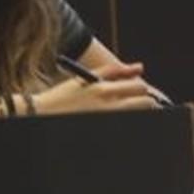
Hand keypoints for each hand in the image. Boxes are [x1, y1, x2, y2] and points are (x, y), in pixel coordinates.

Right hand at [35, 62, 156, 114]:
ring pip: (139, 114)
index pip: (139, 87)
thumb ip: (114, 70)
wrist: (45, 112)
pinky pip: (127, 121)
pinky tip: (118, 113)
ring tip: (128, 107)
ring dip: (140, 110)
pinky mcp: (107, 125)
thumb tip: (139, 67)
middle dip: (147, 101)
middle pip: (145, 103)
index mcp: (102, 89)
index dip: (141, 87)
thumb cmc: (65, 95)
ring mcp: (108, 118)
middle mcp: (108, 106)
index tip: (136, 89)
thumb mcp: (86, 78)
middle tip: (138, 100)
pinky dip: (128, 116)